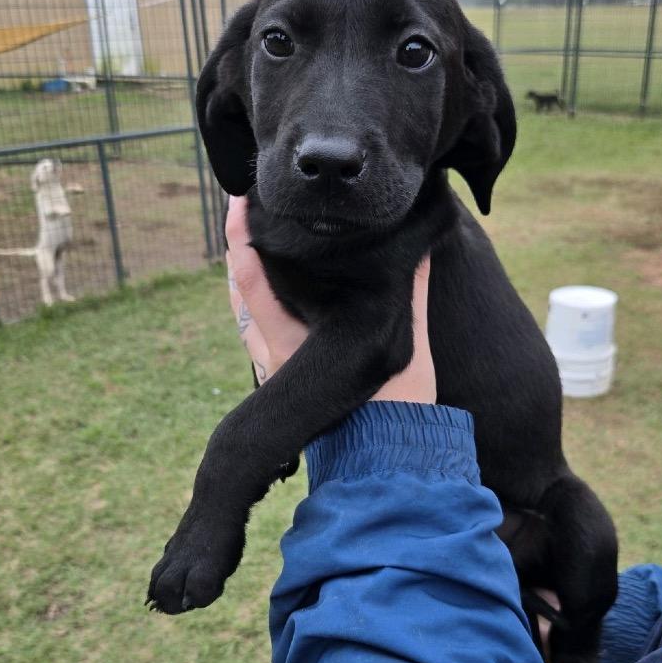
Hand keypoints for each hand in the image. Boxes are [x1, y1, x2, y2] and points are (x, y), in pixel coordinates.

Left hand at [224, 196, 435, 402]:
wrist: (383, 459)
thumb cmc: (392, 405)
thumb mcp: (403, 344)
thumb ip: (408, 293)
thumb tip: (420, 250)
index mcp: (291, 339)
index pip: (252, 279)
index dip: (242, 238)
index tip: (241, 203)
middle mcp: (273, 352)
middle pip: (241, 291)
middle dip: (242, 252)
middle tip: (247, 212)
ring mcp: (272, 370)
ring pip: (246, 315)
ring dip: (247, 279)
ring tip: (255, 244)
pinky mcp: (281, 383)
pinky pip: (259, 336)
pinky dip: (259, 309)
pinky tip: (272, 296)